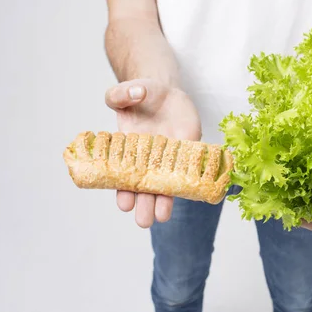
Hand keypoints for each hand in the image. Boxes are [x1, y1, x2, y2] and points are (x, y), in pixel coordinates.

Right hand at [105, 79, 200, 227]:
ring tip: (161, 217)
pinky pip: (189, 170)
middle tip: (144, 221)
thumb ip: (121, 93)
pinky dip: (189, 182)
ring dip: (164, 202)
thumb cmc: (142, 95)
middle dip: (144, 205)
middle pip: (144, 188)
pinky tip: (191, 195)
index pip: (123, 176)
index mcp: (128, 150)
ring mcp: (169, 158)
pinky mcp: (188, 151)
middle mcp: (148, 160)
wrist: (166, 92)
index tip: (124, 203)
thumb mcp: (128, 90)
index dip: (123, 190)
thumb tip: (132, 93)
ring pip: (165, 185)